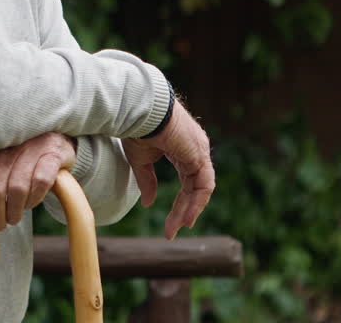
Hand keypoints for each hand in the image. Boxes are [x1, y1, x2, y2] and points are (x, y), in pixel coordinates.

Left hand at [0, 132, 76, 230]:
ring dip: (14, 210)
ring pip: (16, 187)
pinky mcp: (52, 153)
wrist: (52, 141)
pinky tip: (31, 202)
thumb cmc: (11, 156)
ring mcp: (30, 147)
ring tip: (13, 217)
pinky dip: (34, 198)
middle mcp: (6, 143)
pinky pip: (40, 182)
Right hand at [122, 101, 213, 239]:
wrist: (139, 109)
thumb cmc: (137, 127)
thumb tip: (149, 204)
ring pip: (200, 189)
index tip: (170, 225)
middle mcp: (196, 151)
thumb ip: (147, 181)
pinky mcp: (199, 155)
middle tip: (172, 231)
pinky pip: (203, 185)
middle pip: (194, 188)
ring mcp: (199, 152)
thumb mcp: (141, 160)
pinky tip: (186, 217)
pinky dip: (196, 202)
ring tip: (179, 227)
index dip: (180, 204)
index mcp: (184, 149)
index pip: (187, 183)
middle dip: (183, 210)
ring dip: (191, 210)